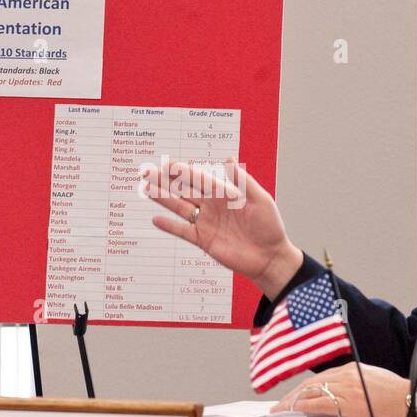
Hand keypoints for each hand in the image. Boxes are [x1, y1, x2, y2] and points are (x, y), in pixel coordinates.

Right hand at [143, 157, 302, 299]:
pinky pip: (183, 231)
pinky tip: (156, 219)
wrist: (270, 257)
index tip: (168, 164)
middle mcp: (212, 206)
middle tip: (148, 171)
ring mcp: (206, 223)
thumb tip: (229, 159)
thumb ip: (243, 181)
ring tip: (146, 189)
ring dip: (163, 198)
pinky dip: (169, 226)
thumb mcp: (260, 200)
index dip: (183, 171)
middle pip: (184, 190)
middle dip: (166, 181)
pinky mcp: (204, 240)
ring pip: (180, 207)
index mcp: (225, 193)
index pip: (199, 179)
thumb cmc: (269, 227)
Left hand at [270, 364, 416, 416]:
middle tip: (280, 405)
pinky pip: (318, 403)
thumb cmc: (400, 398)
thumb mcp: (375, 384)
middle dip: (293, 395)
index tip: (295, 396)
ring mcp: (346, 387)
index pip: (322, 378)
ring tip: (281, 410)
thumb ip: (359, 386)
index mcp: (353, 370)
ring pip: (310, 392)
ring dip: (293, 402)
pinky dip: (303, 407)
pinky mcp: (347, 401)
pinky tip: (293, 411)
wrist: (413, 402)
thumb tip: (348, 397)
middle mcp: (346, 374)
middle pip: (311, 383)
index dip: (305, 388)